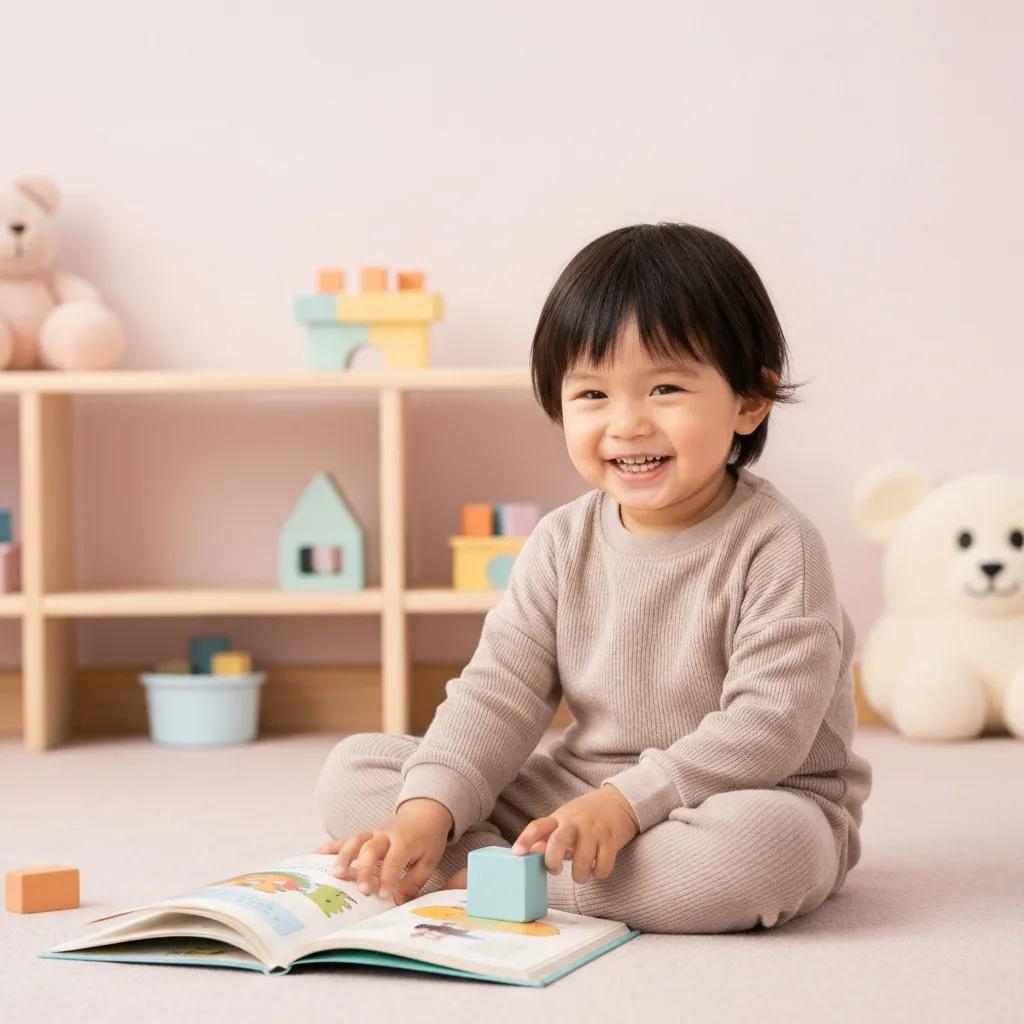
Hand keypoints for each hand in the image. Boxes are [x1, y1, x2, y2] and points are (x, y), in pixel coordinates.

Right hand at [314, 797, 453, 904]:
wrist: (424, 814)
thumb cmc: (427, 840)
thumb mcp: (429, 861)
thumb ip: (413, 881)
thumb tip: (397, 901)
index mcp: (405, 841)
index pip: (394, 859)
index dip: (388, 877)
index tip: (383, 895)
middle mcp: (386, 835)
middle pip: (371, 849)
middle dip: (365, 869)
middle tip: (363, 889)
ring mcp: (373, 833)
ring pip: (356, 841)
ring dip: (344, 856)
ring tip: (335, 874)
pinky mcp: (366, 835)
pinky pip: (347, 839)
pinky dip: (332, 846)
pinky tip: (317, 854)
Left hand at [509, 785, 639, 883]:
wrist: (619, 801)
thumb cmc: (586, 815)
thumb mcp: (564, 820)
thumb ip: (548, 837)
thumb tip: (529, 853)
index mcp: (560, 818)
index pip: (538, 826)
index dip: (525, 839)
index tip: (517, 853)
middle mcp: (576, 823)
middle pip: (558, 842)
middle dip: (552, 862)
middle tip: (555, 870)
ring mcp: (594, 831)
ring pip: (582, 862)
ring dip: (579, 876)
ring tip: (580, 873)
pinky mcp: (612, 841)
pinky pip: (603, 867)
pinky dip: (599, 873)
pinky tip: (597, 867)